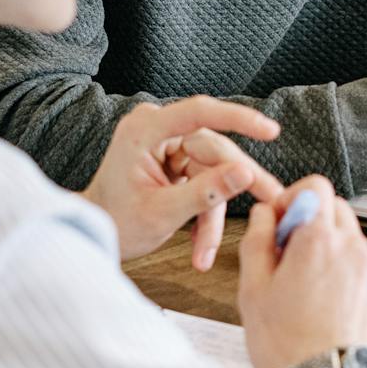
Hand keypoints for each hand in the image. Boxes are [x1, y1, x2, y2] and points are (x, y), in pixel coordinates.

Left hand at [82, 97, 284, 269]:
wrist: (93, 234)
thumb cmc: (116, 223)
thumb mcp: (163, 214)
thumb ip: (205, 193)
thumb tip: (246, 173)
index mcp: (145, 130)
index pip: (200, 112)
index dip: (239, 119)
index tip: (270, 131)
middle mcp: (157, 128)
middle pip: (214, 149)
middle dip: (236, 185)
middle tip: (273, 200)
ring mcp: (166, 143)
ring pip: (213, 172)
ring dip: (212, 214)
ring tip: (204, 254)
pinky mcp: (174, 160)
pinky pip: (204, 181)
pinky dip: (204, 213)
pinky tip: (198, 245)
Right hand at [237, 177, 366, 367]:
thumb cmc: (289, 349)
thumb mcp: (253, 293)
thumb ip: (257, 243)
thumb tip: (263, 216)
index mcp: (318, 241)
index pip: (315, 186)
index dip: (294, 199)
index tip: (281, 224)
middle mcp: (355, 250)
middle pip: (338, 212)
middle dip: (314, 226)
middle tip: (292, 261)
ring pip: (355, 247)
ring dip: (335, 258)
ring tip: (313, 299)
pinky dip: (355, 285)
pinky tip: (337, 315)